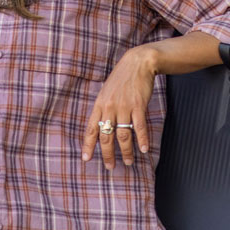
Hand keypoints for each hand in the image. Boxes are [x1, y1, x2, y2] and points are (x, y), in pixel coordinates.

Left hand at [83, 45, 160, 166]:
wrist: (138, 63)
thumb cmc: (122, 79)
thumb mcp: (106, 92)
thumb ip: (103, 108)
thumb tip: (101, 126)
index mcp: (99, 105)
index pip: (91, 129)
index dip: (88, 145)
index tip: (86, 158)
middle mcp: (109, 108)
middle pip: (106, 136)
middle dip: (107, 154)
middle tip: (110, 166)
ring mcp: (124, 107)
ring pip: (122, 135)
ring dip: (126, 151)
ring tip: (128, 161)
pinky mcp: (138, 105)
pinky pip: (139, 127)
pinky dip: (141, 139)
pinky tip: (143, 149)